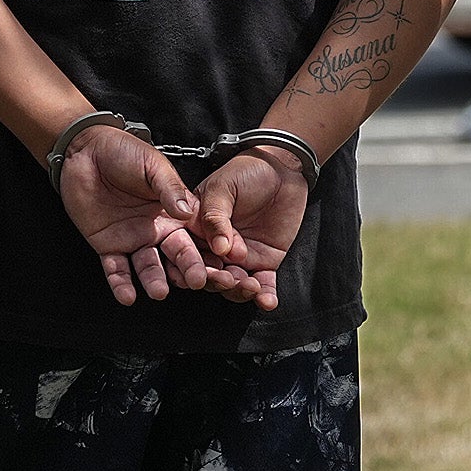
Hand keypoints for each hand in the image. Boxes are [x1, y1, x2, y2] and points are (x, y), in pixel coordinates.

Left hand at [54, 125, 214, 303]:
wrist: (84, 151)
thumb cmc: (123, 152)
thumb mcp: (153, 165)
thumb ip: (169, 188)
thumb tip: (188, 211)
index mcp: (174, 211)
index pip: (197, 234)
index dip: (210, 248)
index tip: (222, 262)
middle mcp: (158, 230)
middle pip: (177, 255)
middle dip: (188, 269)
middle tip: (197, 281)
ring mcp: (133, 239)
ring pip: (148, 266)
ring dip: (154, 281)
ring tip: (159, 291)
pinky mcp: (108, 245)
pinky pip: (116, 269)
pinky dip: (121, 284)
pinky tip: (128, 296)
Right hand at [191, 151, 308, 312]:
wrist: (283, 169)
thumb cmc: (247, 171)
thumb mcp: (223, 187)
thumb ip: (215, 215)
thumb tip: (219, 247)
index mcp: (196, 230)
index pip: (187, 255)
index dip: (190, 267)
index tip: (196, 274)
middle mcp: (214, 248)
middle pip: (210, 274)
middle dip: (217, 281)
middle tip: (227, 279)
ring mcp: (239, 258)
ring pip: (234, 283)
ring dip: (240, 290)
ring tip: (250, 287)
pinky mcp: (263, 262)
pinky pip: (263, 283)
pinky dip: (265, 296)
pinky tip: (267, 301)